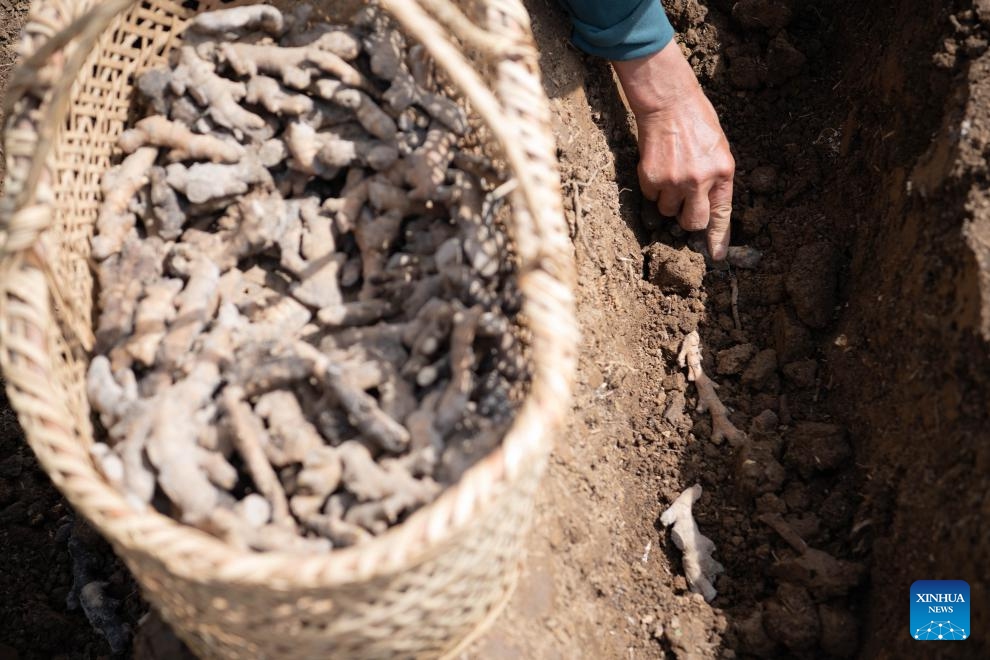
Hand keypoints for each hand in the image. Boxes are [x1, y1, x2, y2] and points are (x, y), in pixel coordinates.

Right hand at [613, 41, 734, 259]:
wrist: (668, 102)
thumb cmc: (696, 120)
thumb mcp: (717, 149)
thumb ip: (715, 178)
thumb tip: (707, 206)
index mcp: (722, 172)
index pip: (722, 214)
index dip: (718, 238)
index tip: (717, 256)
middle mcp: (700, 181)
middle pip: (692, 222)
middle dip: (686, 218)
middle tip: (682, 203)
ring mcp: (675, 181)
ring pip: (667, 210)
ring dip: (667, 199)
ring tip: (669, 172)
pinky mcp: (652, 177)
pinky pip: (651, 196)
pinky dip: (652, 186)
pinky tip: (657, 165)